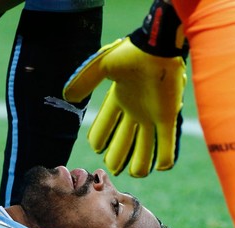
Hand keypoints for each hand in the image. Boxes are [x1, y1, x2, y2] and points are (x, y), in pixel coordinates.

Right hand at [63, 38, 185, 176]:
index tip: (96, 147)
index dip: (98, 139)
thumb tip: (67, 97)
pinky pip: (167, 141)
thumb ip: (85, 81)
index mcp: (118, 99)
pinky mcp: (168, 116)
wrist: (157, 48)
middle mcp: (134, 111)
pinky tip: (163, 166)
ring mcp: (151, 116)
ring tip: (137, 173)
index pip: (103, 126)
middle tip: (113, 167)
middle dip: (116, 157)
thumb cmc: (131, 54)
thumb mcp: (102, 66)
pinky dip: (166, 156)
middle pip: (122, 142)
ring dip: (141, 163)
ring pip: (145, 147)